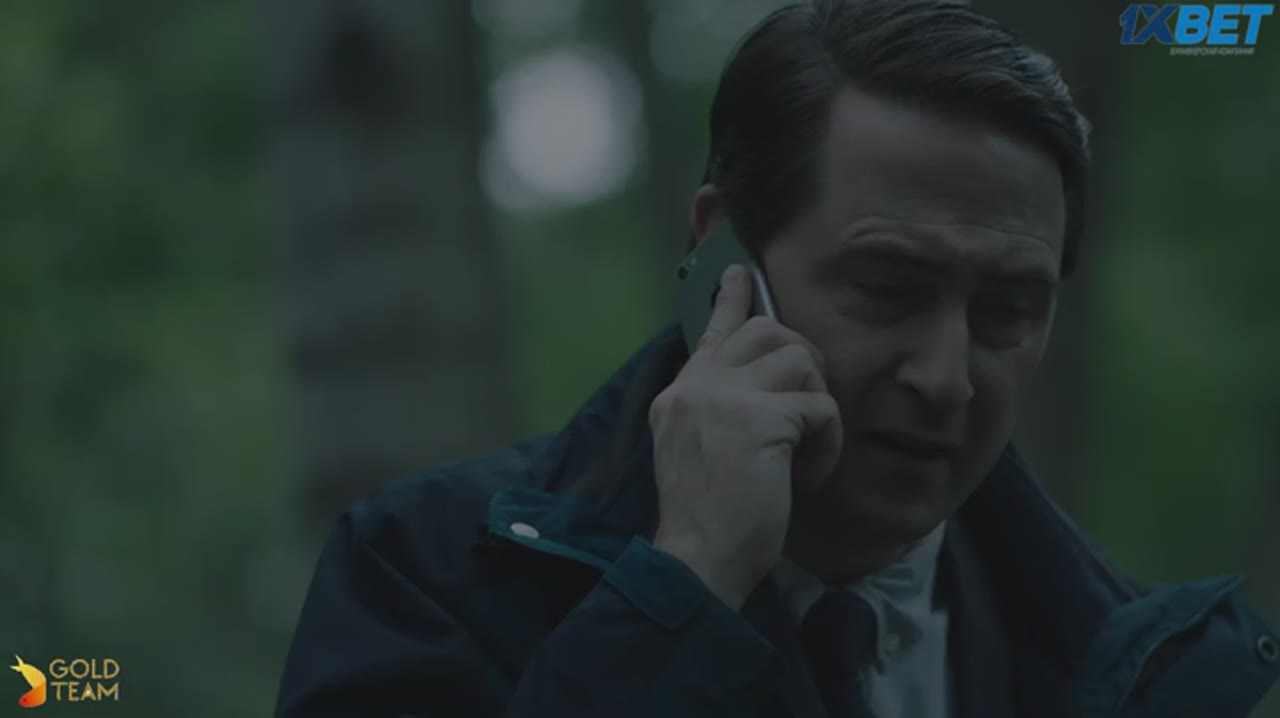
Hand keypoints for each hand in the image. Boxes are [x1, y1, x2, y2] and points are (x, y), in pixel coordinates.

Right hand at [649, 264, 842, 609]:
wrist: (697, 557)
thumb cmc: (706, 519)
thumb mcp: (697, 451)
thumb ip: (716, 411)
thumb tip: (762, 387)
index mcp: (679, 394)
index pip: (712, 332)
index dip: (733, 300)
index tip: (741, 272)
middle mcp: (697, 385)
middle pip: (765, 330)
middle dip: (802, 356)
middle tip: (811, 400)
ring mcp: (725, 397)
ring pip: (799, 358)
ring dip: (818, 403)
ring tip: (807, 448)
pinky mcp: (761, 419)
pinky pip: (821, 408)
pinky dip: (827, 443)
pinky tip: (810, 475)